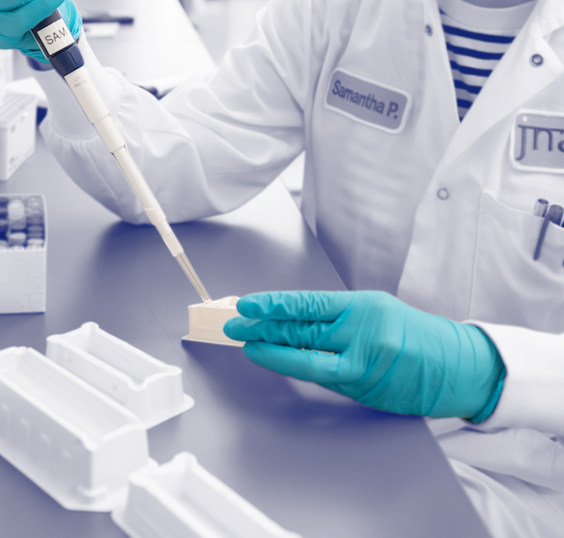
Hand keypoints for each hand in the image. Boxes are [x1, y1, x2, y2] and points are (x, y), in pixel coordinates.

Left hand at [223, 290, 505, 419]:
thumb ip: (336, 313)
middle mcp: (363, 335)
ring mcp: (364, 366)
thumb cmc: (415, 333)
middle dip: (264, 327)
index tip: (249, 303)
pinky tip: (279, 362)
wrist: (457, 367)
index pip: (309, 304)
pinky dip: (298, 369)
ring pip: (307, 360)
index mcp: (364, 307)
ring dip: (273, 352)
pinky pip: (323, 379)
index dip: (274, 305)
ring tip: (248, 345)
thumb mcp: (376, 308)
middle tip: (236, 323)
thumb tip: (290, 315)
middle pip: (302, 331)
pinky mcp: (364, 391)